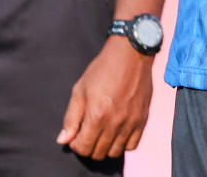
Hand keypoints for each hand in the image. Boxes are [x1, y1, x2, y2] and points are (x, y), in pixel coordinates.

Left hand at [56, 37, 153, 158]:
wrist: (131, 54)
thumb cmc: (103, 69)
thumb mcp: (80, 90)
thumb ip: (71, 118)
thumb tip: (63, 140)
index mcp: (96, 116)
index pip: (83, 148)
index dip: (76, 144)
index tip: (76, 134)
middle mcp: (115, 122)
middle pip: (98, 152)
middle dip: (89, 146)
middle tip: (88, 133)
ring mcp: (131, 122)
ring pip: (115, 152)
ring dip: (105, 147)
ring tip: (102, 133)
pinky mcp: (143, 118)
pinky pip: (133, 145)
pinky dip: (123, 143)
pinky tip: (117, 132)